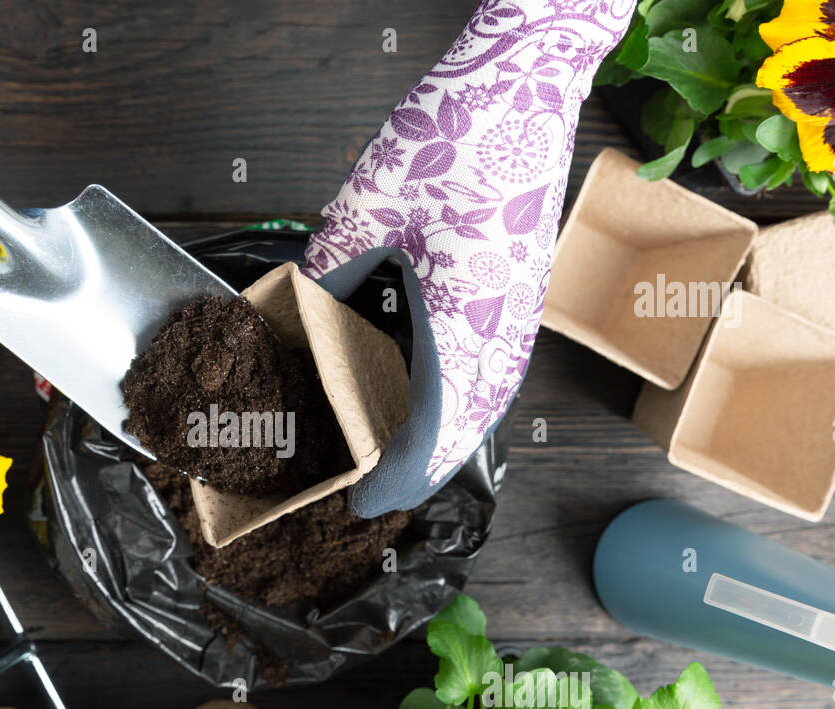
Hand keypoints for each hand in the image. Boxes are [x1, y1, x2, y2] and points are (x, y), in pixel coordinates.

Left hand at [303, 0, 636, 515]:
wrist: (531, 78)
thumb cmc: (463, 130)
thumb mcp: (368, 205)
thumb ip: (330, 270)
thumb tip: (303, 310)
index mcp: (468, 322)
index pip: (434, 432)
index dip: (397, 477)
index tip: (362, 503)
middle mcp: (505, 329)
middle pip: (467, 431)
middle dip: (421, 471)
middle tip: (375, 491)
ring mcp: (523, 312)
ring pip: (486, 403)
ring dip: (445, 437)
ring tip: (400, 454)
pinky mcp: (524, 290)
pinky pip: (495, 368)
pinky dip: (462, 398)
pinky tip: (431, 390)